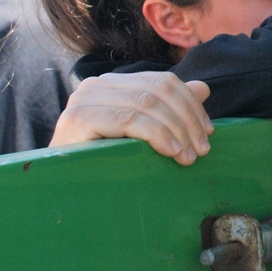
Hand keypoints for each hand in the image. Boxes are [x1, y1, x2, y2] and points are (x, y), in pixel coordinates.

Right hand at [50, 71, 213, 165]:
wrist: (63, 188)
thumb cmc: (104, 162)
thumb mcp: (142, 133)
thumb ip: (170, 107)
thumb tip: (203, 88)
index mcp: (113, 83)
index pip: (163, 82)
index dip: (191, 104)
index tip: (209, 132)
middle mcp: (96, 84)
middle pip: (158, 91)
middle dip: (188, 119)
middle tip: (203, 149)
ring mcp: (85, 99)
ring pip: (147, 104)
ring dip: (176, 130)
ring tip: (189, 156)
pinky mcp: (78, 118)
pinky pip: (129, 120)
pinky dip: (156, 134)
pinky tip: (171, 151)